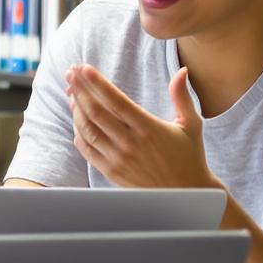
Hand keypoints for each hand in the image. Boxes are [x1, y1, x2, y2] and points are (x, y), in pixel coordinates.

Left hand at [68, 64, 214, 190]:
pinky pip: (86, 149)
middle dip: (80, 89)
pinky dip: (78, 132)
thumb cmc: (189, 156)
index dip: (97, 83)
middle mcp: (131, 144)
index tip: (84, 68)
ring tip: (71, 91)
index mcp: (149, 128)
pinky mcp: (111, 172)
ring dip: (76, 108)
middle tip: (71, 73)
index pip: (116, 101)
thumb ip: (182, 97)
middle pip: (96, 112)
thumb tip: (182, 71)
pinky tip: (77, 118)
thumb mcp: (191, 125)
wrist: (185, 193)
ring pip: (87, 130)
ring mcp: (118, 159)